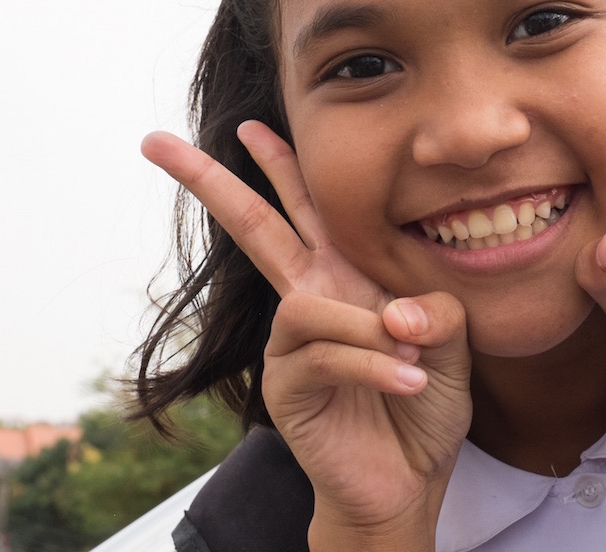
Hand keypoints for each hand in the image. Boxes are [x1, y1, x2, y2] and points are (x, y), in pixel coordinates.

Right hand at [142, 125, 471, 548]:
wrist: (408, 478)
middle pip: (252, 227)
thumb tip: (394, 311)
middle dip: (208, 182)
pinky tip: (408, 381)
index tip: (249, 126)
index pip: (306, 211)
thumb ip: (436, 309)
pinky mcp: (285, 387)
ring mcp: (289, 344)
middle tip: (154, 143)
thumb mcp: (451, 343)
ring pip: (306, 304)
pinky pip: (322, 355)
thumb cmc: (425, 401)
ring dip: (366, 328)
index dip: (280, 167)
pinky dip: (373, 364)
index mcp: (344, 277)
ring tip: (411, 357)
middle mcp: (309, 301)